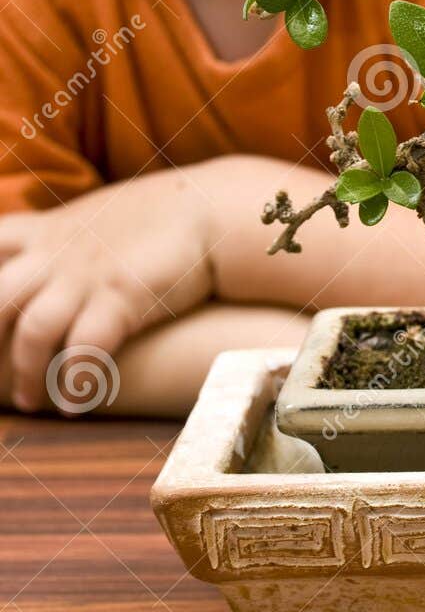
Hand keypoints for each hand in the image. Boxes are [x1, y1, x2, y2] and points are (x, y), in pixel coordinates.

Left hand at [0, 170, 214, 412]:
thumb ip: (56, 240)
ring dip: (27, 373)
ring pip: (33, 330)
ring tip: (31, 402)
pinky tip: (76, 402)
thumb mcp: (92, 218)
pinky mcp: (123, 296)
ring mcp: (88, 274)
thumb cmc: (154, 217)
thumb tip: (35, 263)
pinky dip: (76, 380)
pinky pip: (86, 347)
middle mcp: (57, 253)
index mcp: (45, 231)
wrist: (210, 208)